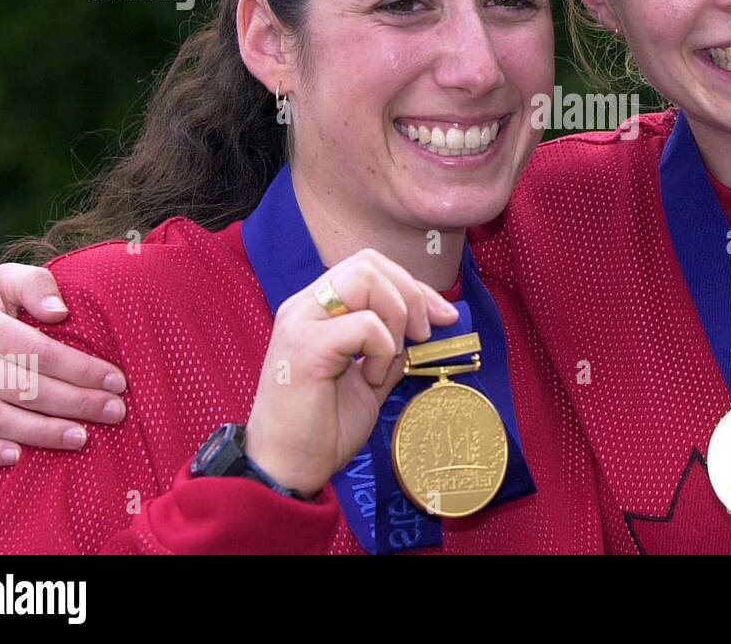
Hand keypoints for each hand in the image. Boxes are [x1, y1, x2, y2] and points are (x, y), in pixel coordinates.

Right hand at [0, 264, 128, 465]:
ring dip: (42, 431)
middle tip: (115, 412)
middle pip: (25, 388)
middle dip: (75, 402)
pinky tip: (18, 457)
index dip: (81, 369)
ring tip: (83, 438)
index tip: (117, 381)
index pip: (39, 351)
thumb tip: (60, 311)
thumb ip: (34, 285)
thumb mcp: (1, 284)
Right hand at [243, 248, 459, 497]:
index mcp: (318, 309)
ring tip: (390, 357)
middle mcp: (305, 306)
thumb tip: (431, 324)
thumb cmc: (324, 427)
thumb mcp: (371, 378)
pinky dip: (382, 349)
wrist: (288, 468)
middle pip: (369, 263)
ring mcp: (301, 322)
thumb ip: (392, 347)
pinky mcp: (306, 347)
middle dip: (411, 293)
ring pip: (366, 279)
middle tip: (422, 335)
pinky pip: (364, 325)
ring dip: (396, 316)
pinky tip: (371, 379)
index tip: (442, 318)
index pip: (370, 267)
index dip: (412, 285)